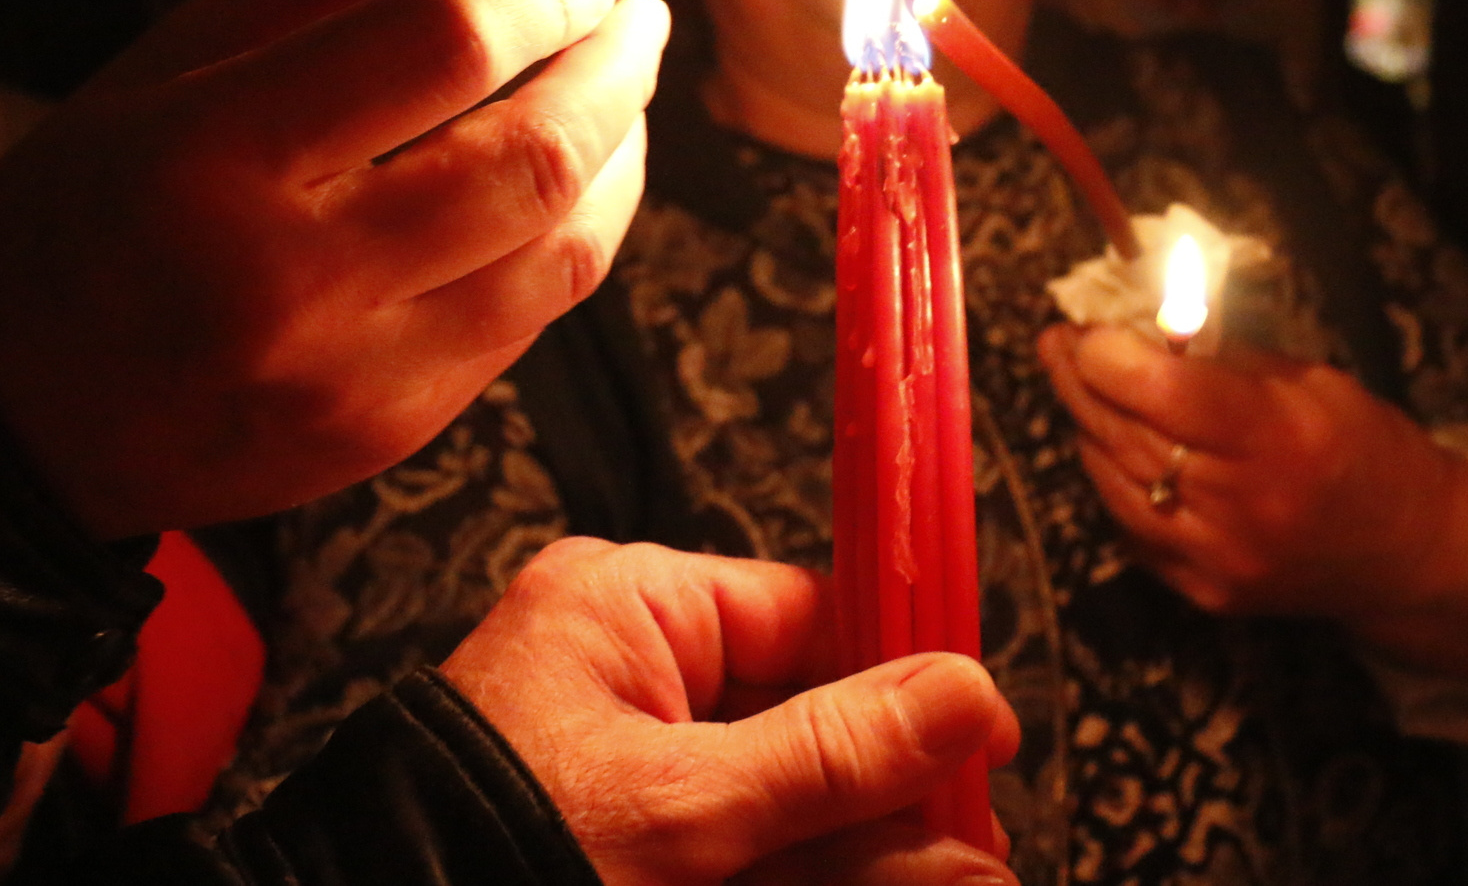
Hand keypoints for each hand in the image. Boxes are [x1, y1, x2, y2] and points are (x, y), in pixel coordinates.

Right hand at [0, 0, 669, 538]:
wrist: (10, 419)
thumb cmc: (92, 205)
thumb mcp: (175, 55)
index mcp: (214, 158)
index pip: (440, 43)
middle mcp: (293, 282)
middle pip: (530, 155)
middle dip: (614, 67)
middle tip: (636, 13)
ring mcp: (354, 378)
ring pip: (564, 251)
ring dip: (622, 153)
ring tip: (623, 86)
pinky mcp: (395, 435)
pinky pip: (534, 319)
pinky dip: (577, 233)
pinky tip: (575, 179)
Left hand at [444, 540, 1018, 885]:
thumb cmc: (482, 855)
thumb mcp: (680, 809)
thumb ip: (833, 754)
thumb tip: (969, 695)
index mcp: (625, 608)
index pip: (812, 615)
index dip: (908, 683)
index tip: (984, 747)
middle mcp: (627, 675)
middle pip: (811, 720)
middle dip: (892, 795)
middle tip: (974, 852)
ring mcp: (624, 771)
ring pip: (784, 802)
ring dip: (861, 851)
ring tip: (952, 876)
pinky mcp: (622, 842)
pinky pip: (738, 849)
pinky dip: (798, 874)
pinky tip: (874, 882)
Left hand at [1035, 324, 1467, 687]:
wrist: (1413, 556)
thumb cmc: (1366, 449)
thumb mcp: (1312, 382)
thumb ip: (1226, 359)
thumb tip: (1144, 321)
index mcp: (1279, 440)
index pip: (1164, 393)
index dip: (1109, 354)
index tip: (1087, 325)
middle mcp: (1242, 507)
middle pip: (1125, 434)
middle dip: (1080, 380)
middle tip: (1059, 342)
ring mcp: (1217, 560)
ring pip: (1112, 481)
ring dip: (1087, 428)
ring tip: (1080, 386)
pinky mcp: (1203, 593)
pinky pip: (1128, 528)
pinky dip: (1113, 481)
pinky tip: (1115, 448)